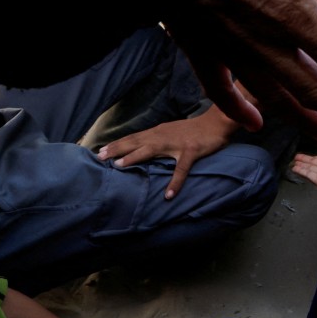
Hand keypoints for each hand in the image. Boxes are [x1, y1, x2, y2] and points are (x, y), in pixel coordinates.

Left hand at [96, 107, 239, 199]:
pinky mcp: (191, 151)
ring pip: (150, 150)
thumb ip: (158, 140)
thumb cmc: (195, 130)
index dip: (117, 144)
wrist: (217, 123)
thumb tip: (143, 149)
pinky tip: (168, 195)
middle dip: (117, 149)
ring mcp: (176, 143)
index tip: (100, 151)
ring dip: (134, 158)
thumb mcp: (172, 132)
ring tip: (119, 167)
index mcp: (159, 132)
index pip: (133, 138)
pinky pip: (181, 169)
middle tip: (99, 157)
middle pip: (136, 142)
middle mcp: (163, 136)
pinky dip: (174, 182)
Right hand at [291, 129, 316, 212]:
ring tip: (292, 163)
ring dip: (301, 166)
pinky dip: (302, 172)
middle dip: (305, 161)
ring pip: (310, 170)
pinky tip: (294, 168)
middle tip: (296, 157)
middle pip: (315, 164)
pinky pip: (310, 175)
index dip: (315, 158)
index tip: (306, 155)